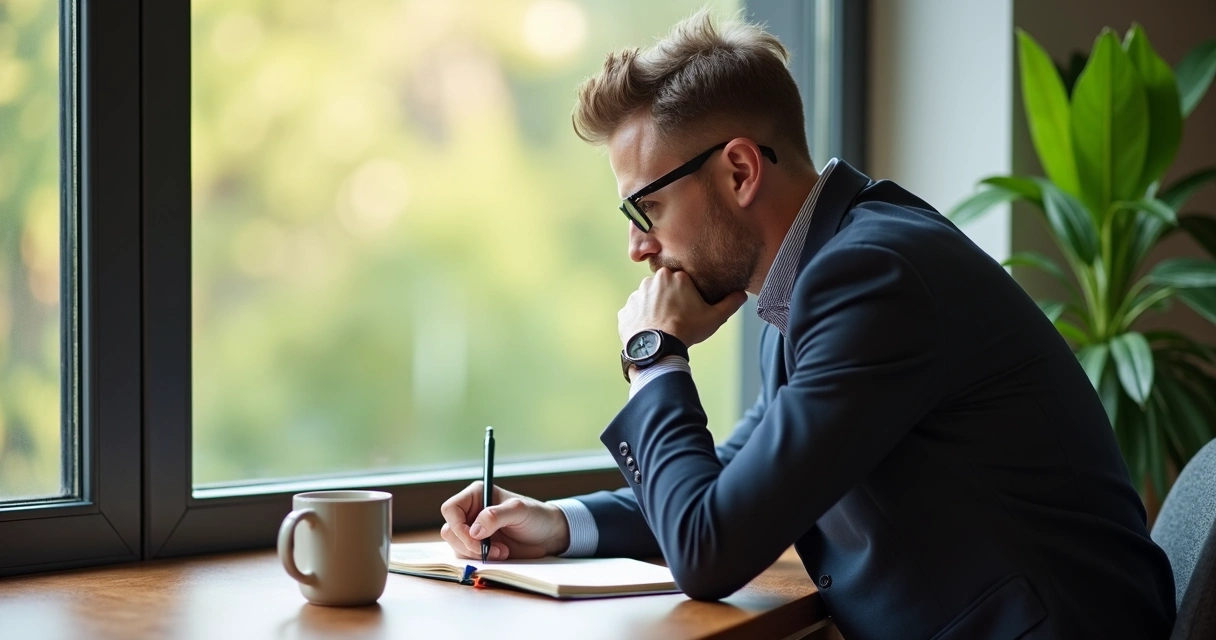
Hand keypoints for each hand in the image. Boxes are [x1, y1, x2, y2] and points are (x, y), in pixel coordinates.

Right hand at [439, 482, 570, 559]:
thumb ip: (496, 516)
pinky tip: (500, 554)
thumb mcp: (519, 511)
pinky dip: (480, 559)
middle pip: (450, 530)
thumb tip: (474, 530)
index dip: (458, 526)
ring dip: (476, 553)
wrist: (548, 536)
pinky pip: (466, 556)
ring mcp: (473, 530)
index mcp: (477, 495)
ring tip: (501, 551)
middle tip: (489, 549)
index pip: (451, 509)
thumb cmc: (536, 516)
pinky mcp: (478, 547)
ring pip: (456, 545)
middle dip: (468, 544)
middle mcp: (471, 512)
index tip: (476, 538)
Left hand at [618, 267, 747, 347]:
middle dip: (670, 300)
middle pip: (664, 288)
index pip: (682, 281)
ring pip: (648, 299)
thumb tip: (742, 294)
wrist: (657, 348)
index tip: (689, 309)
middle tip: (678, 318)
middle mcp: (652, 280)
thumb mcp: (714, 317)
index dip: (687, 296)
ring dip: (654, 309)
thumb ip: (730, 303)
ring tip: (663, 327)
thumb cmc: (687, 330)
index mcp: (675, 276)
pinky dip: (641, 321)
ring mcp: (636, 296)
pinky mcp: (624, 311)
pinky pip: (635, 313)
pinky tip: (650, 332)